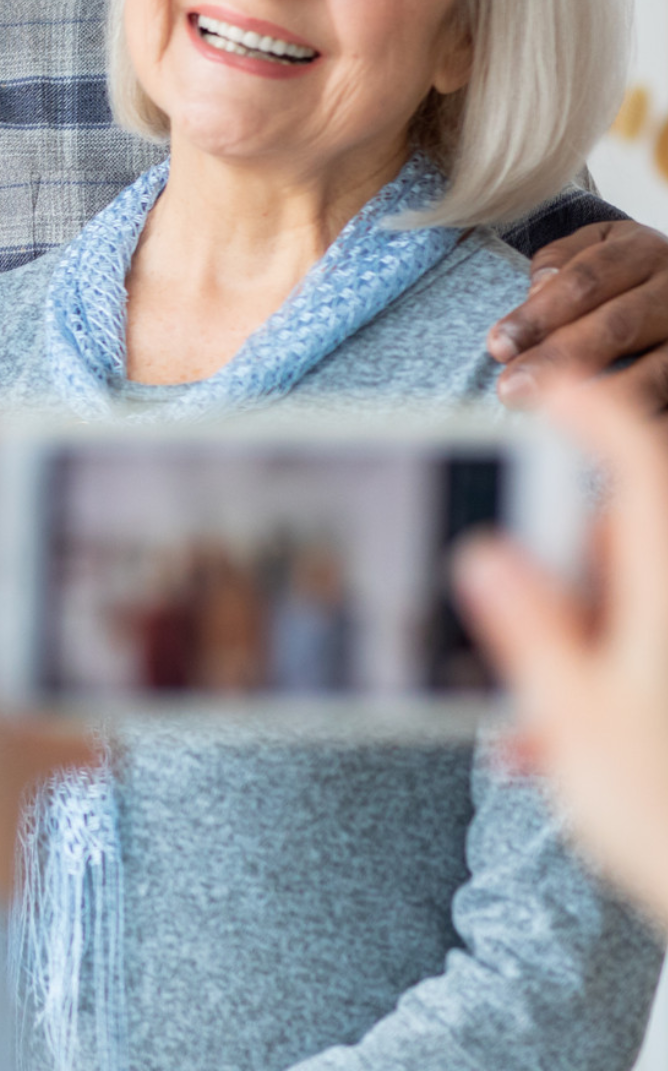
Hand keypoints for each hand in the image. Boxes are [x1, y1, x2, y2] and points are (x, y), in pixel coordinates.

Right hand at [455, 376, 667, 929]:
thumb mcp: (578, 719)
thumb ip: (530, 631)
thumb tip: (487, 555)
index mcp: (666, 581)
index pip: (636, 461)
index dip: (589, 412)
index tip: (542, 388)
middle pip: (618, 541)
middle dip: (549, 577)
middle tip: (492, 622)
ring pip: (627, 609)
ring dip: (568, 648)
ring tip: (528, 726)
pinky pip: (641, 657)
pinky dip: (601, 687)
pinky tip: (556, 748)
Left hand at [488, 221, 667, 408]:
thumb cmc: (620, 270)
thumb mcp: (591, 246)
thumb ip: (559, 265)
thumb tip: (538, 294)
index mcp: (641, 251)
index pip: (585, 281)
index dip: (540, 315)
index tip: (498, 346)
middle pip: (617, 325)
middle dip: (559, 359)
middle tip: (512, 389)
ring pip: (656, 368)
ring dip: (603, 396)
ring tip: (554, 417)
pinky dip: (642, 416)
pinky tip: (607, 439)